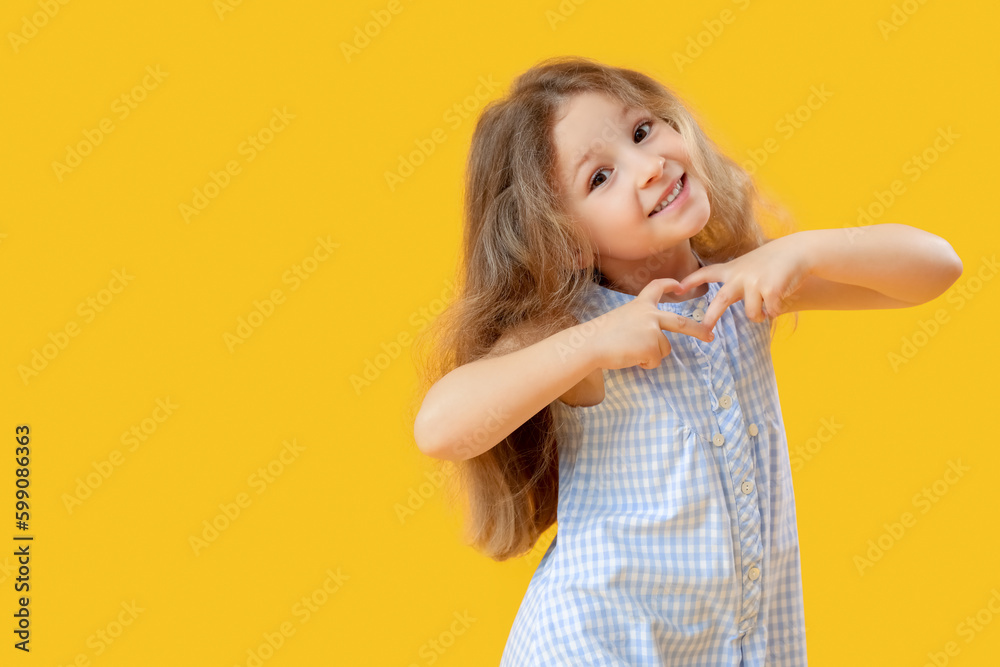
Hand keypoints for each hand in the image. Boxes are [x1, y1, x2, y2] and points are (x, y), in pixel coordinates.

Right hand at [589, 278, 716, 370]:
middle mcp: (650, 314)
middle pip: (680, 322)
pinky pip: (655, 361)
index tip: (680, 286)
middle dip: (698, 330)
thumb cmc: (599, 335)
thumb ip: (639, 324)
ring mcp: (653, 330)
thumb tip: (651, 341)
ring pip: (664, 349)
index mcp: (640, 305)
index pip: (657, 288)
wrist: (590, 343)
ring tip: (630, 351)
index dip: (670, 285)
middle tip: (709, 336)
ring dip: (650, 355)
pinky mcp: (652, 346)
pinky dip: (644, 363)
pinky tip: (630, 357)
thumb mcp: (620, 319)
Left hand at [675, 236, 811, 329]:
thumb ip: (735, 279)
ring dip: (758, 316)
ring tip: (764, 310)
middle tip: (704, 331)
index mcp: (732, 269)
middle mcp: (740, 276)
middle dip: (711, 318)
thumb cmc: (772, 261)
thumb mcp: (748, 265)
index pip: (706, 273)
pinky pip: (769, 312)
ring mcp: (755, 282)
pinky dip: (774, 311)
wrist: (798, 251)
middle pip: (721, 300)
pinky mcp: (771, 289)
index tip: (677, 288)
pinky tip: (778, 301)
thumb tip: (723, 301)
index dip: (691, 280)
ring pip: (751, 313)